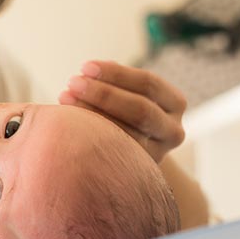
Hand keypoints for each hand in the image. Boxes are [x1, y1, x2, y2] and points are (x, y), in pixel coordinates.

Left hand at [59, 61, 186, 162]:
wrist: (131, 155)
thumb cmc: (122, 111)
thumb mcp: (126, 92)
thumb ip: (114, 81)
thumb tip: (91, 71)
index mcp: (174, 103)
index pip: (149, 83)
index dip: (116, 74)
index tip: (85, 66)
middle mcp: (173, 130)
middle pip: (141, 109)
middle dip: (103, 94)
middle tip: (72, 82)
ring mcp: (159, 154)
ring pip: (127, 134)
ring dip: (93, 113)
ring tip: (65, 97)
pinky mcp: (140, 172)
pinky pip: (116, 153)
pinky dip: (90, 136)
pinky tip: (67, 125)